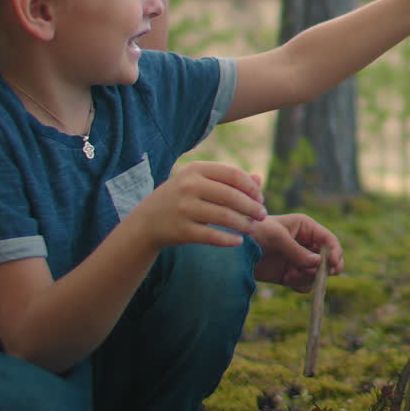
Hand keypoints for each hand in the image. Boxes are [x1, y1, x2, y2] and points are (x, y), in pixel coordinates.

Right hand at [130, 161, 266, 249]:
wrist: (146, 221)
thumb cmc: (182, 198)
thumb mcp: (200, 182)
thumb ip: (228, 180)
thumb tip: (259, 180)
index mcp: (196, 169)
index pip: (233, 175)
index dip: (251, 188)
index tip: (261, 198)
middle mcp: (188, 186)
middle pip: (232, 196)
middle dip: (252, 207)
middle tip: (263, 216)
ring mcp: (183, 208)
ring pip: (224, 216)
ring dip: (244, 224)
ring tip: (253, 228)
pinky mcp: (181, 230)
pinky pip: (212, 236)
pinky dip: (229, 240)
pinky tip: (239, 241)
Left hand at [250, 213, 344, 291]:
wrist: (232, 251)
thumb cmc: (254, 233)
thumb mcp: (277, 237)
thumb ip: (298, 251)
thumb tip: (319, 264)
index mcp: (305, 228)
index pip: (329, 240)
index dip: (335, 252)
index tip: (334, 265)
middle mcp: (305, 243)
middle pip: (328, 259)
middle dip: (325, 268)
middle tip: (320, 274)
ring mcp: (297, 260)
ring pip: (317, 273)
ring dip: (309, 276)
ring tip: (292, 275)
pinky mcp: (289, 274)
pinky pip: (305, 283)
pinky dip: (299, 284)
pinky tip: (287, 279)